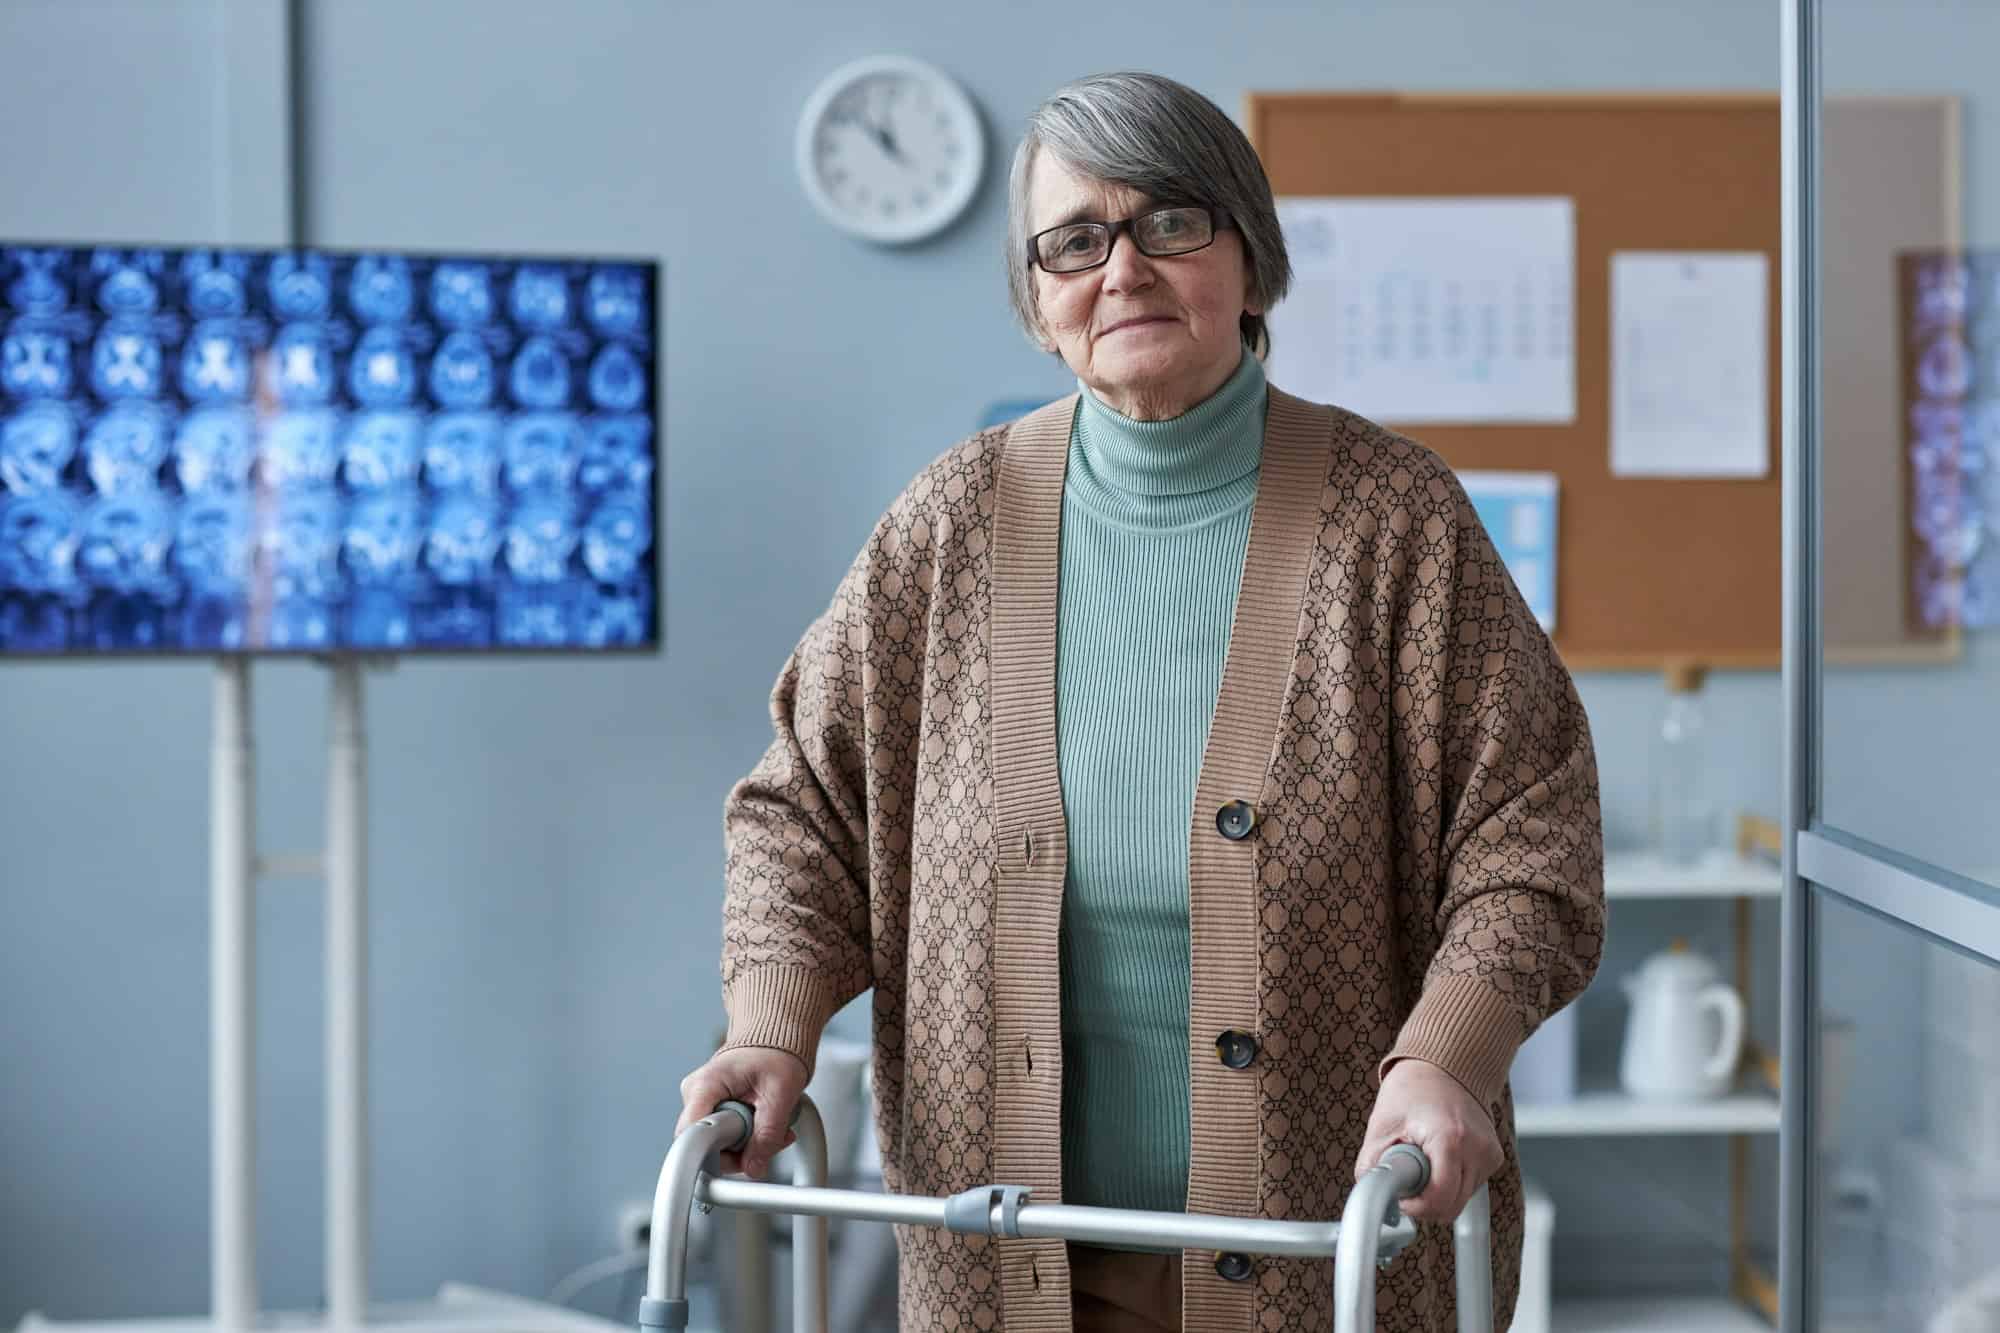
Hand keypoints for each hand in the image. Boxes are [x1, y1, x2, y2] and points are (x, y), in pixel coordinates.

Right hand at [675, 1047, 808, 1179]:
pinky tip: (763, 1124)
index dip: (713, 1155)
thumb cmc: (775, 1054)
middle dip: (743, 1150)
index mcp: (705, 1085)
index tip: (740, 1159)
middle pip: (707, 1146)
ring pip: (718, 1146)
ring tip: (772, 1125)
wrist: (775, 1040)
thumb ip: (767, 1134)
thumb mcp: (780, 1093)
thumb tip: (753, 1167)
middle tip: (770, 1135)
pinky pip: (724, 1138)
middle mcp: (695, 1095)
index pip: (691, 1136)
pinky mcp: (711, 1110)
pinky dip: (747, 1137)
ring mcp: (701, 1103)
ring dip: (749, 1144)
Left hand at [1354, 1059, 1503, 1224]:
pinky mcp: (1494, 1157)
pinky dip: (1451, 1181)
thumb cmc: (1411, 1090)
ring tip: (1422, 1161)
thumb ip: (1373, 1165)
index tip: (1399, 1196)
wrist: (1442, 1067)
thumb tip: (1372, 1195)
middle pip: (1452, 1206)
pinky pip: (1470, 1186)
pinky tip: (1438, 1158)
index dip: (1414, 1206)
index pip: (1439, 1199)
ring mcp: (1490, 1153)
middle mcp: (1478, 1148)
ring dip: (1438, 1192)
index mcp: (1450, 1138)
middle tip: (1405, 1179)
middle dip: (1424, 1202)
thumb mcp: (1381, 1126)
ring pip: (1462, 1200)